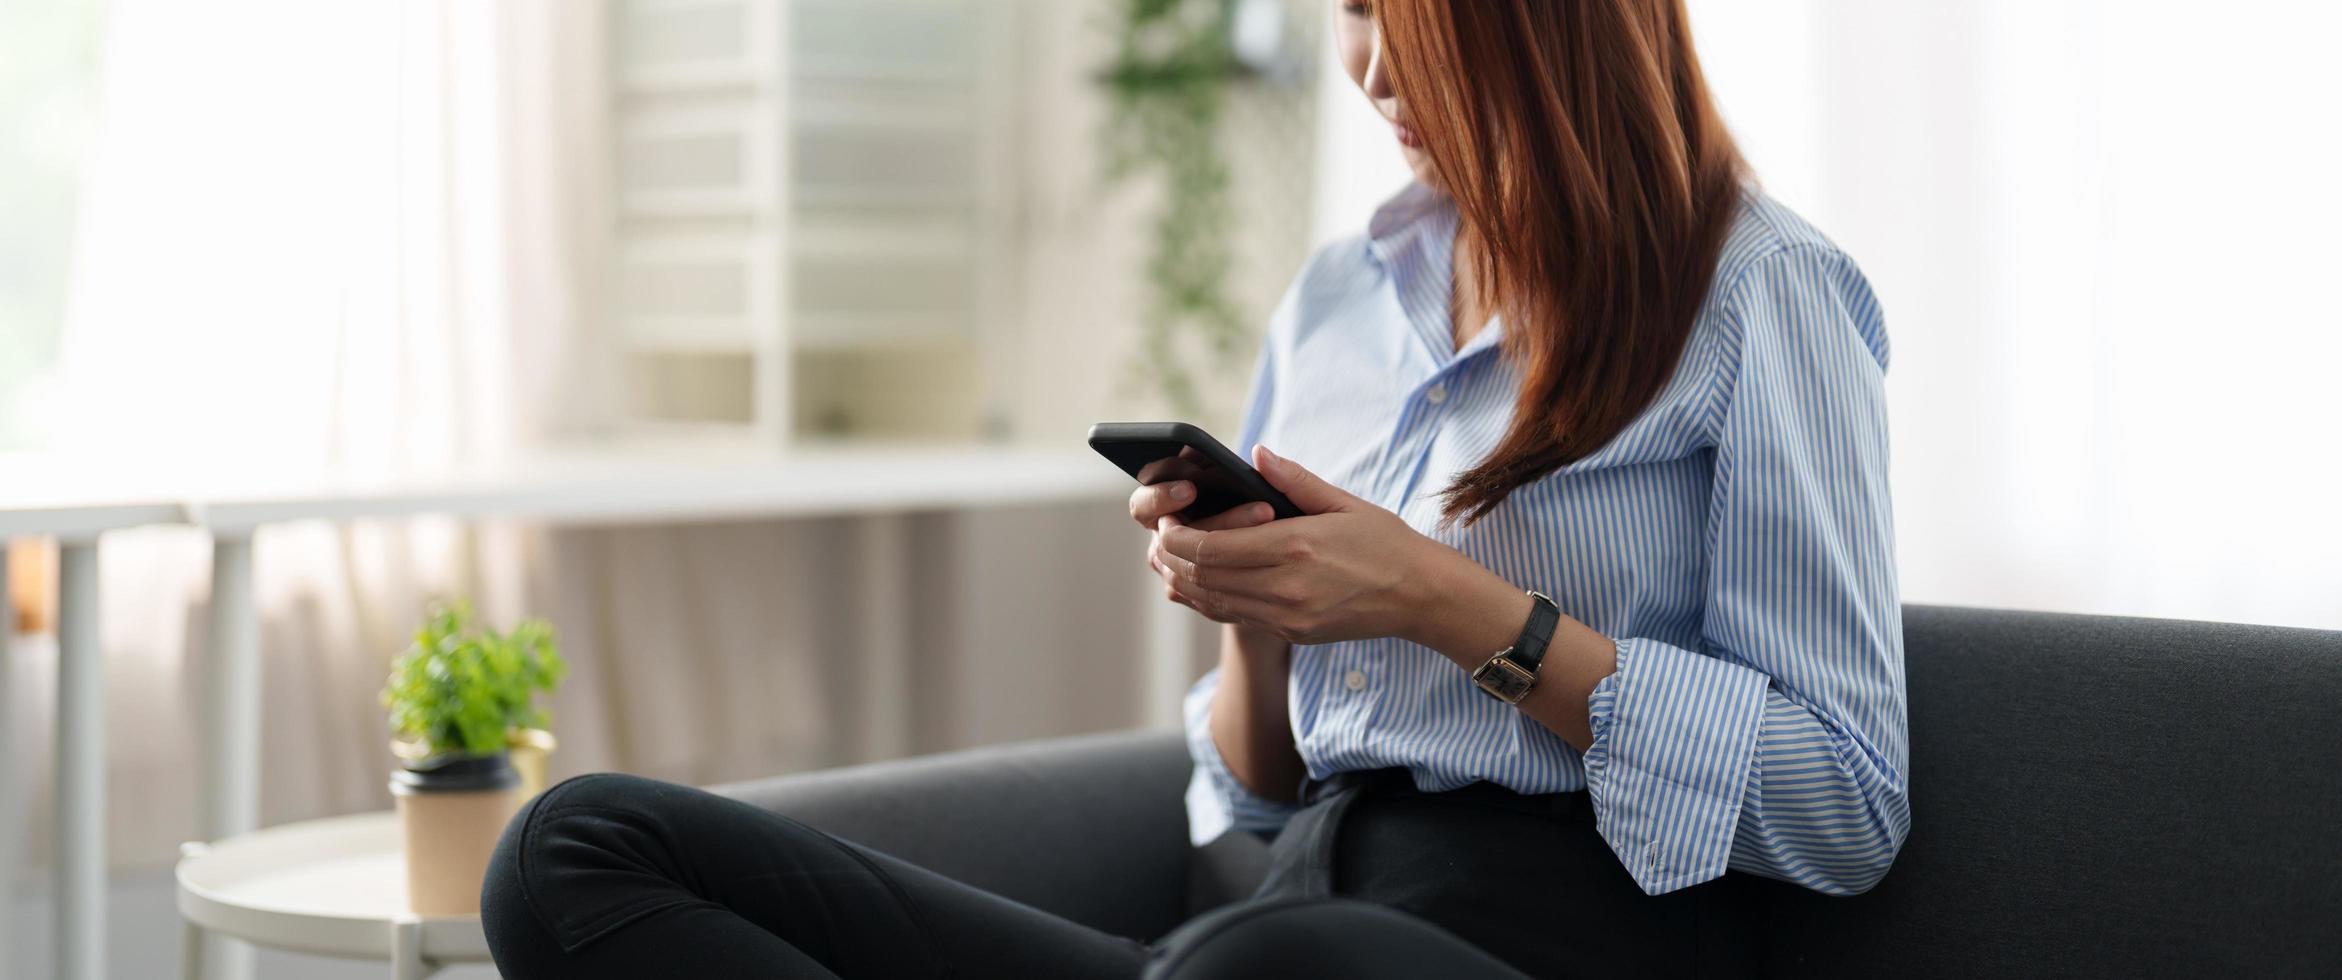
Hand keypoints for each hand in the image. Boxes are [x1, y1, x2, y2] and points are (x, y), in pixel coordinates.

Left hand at [1150, 446, 1444, 644]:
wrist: (1419, 596)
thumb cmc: (1385, 543)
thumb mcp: (1344, 502)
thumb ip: (1294, 480)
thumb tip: (1256, 454)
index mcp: (1295, 547)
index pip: (1210, 548)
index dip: (1176, 536)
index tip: (1167, 520)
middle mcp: (1285, 587)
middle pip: (1201, 577)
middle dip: (1170, 557)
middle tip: (1160, 538)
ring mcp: (1287, 616)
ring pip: (1211, 602)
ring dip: (1183, 581)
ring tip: (1170, 559)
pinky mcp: (1291, 632)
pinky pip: (1234, 617)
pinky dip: (1207, 600)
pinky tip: (1198, 584)